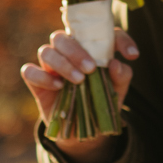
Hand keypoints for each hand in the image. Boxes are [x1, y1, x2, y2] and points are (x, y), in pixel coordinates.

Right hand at [21, 28, 138, 162]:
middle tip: (91, 69)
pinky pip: (29, 71)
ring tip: (78, 80)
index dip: (119, 39)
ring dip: (62, 64)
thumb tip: (116, 64)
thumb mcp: (116, 91)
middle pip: (61, 37)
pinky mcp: (36, 82)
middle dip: (76, 51)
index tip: (132, 55)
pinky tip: (58, 87)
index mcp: (89, 48)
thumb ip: (121, 76)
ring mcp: (50, 66)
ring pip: (46, 51)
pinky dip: (43, 77)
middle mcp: (67, 52)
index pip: (101, 32)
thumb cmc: (100, 101)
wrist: (83, 130)